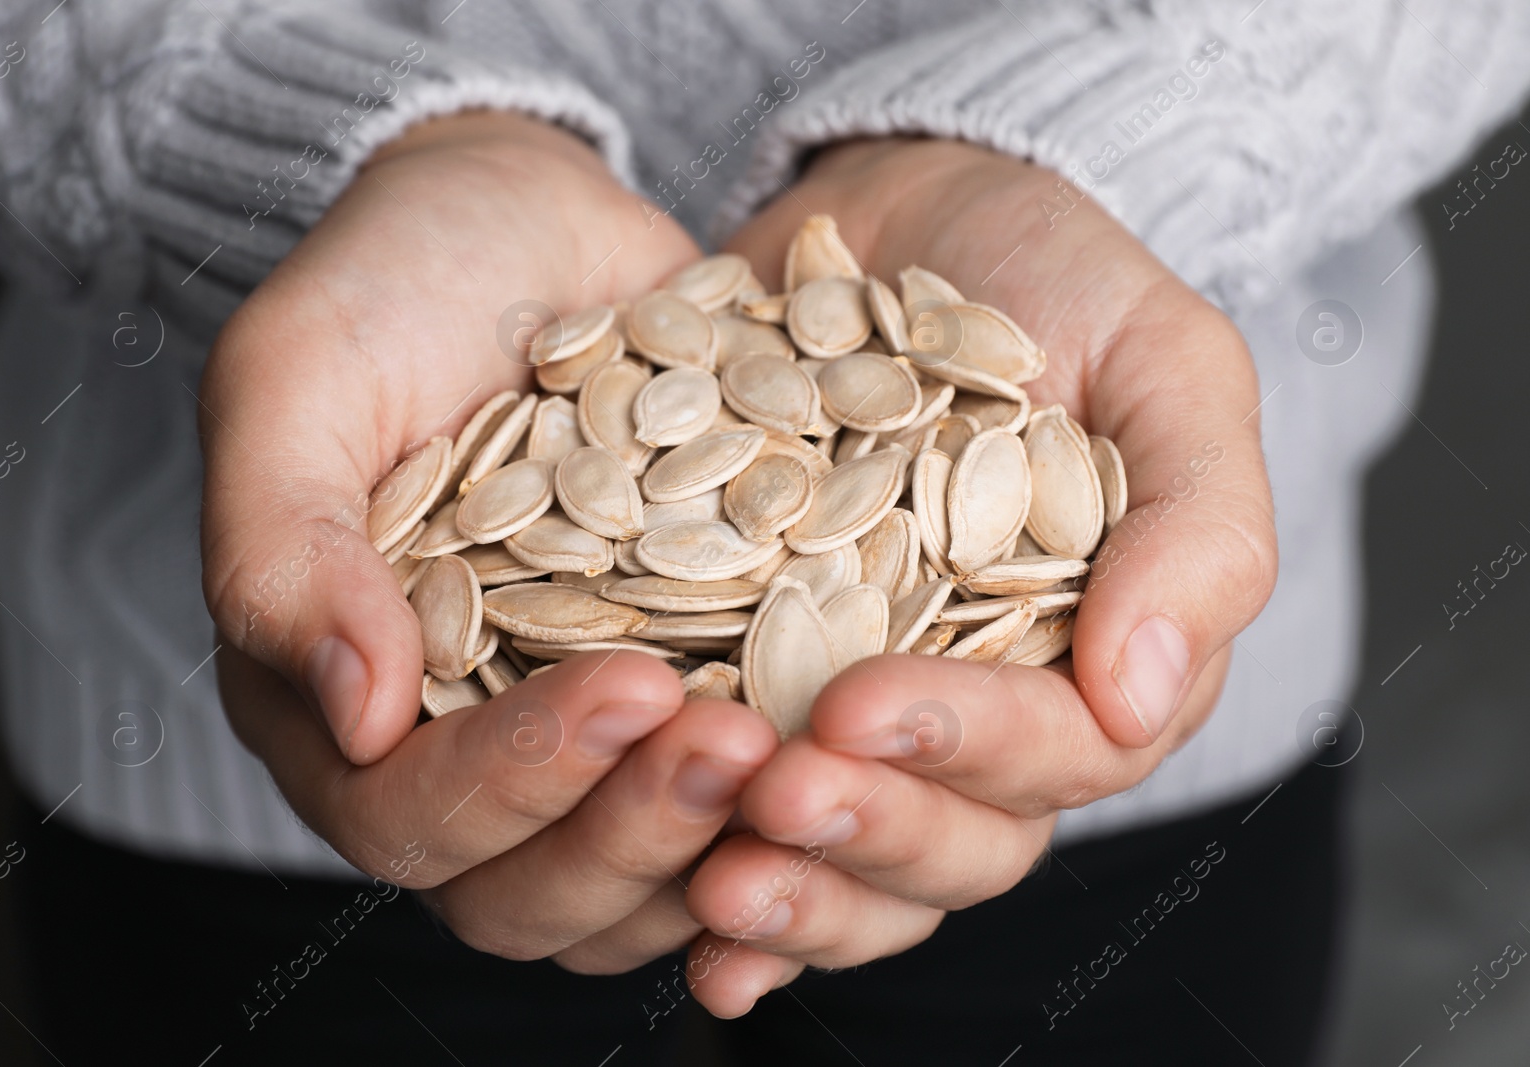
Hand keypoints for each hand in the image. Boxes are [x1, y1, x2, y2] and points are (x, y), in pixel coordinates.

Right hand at [202, 111, 777, 964]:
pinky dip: (794, 793)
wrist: (529, 223)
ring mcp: (578, 731)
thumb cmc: (392, 284)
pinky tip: (863, 744)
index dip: (516, 786)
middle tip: (743, 742)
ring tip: (808, 741)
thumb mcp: (297, 381)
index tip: (636, 685)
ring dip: (723, 838)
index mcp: (341, 701)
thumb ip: (284, 552)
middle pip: (530, 895)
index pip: (407, 819)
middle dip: (636, 834)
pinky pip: (734, 801)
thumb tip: (353, 718)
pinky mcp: (685, 689)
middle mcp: (459, 746)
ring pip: (641, 881)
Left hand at [678, 137, 1277, 1014]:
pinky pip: (748, 814)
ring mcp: (865, 704)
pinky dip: (713, 873)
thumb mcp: (1163, 365)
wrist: (901, 219)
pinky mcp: (757, 680)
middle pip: (955, 841)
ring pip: (854, 857)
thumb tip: (1145, 697)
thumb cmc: (1052, 278)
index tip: (857, 705)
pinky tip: (668, 914)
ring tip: (699, 876)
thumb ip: (1198, 524)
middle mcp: (982, 708)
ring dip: (789, 886)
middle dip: (866, 831)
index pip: (1060, 754)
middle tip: (771, 793)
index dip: (966, 749)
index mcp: (1095, 658)